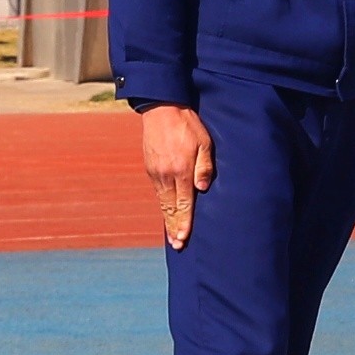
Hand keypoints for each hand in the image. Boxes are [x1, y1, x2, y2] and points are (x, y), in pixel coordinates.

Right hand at [139, 105, 214, 248]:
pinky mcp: (150, 167)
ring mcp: (156, 172)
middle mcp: (166, 175)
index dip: (185, 223)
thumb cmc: (188, 124)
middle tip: (177, 245)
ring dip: (167, 220)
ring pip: (162, 202)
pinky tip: (166, 212)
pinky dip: (162, 205)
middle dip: (174, 228)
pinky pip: (158, 192)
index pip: (184, 204)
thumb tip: (203, 189)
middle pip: (171, 208)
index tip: (184, 239)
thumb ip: (204, 166)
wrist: (161, 108)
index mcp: (181, 170)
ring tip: (171, 235)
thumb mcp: (204, 142)